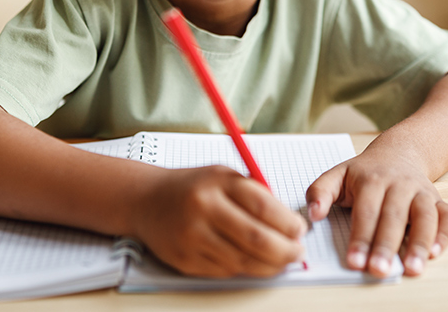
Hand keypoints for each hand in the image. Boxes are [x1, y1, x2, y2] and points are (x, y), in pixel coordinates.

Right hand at [134, 165, 306, 277]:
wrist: (147, 201)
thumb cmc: (194, 187)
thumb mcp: (224, 177)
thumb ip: (255, 194)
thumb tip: (289, 223)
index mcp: (217, 183)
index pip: (263, 206)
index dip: (287, 223)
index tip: (300, 230)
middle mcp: (203, 209)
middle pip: (255, 238)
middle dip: (284, 250)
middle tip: (297, 252)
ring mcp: (192, 237)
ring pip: (242, 261)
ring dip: (269, 265)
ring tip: (282, 260)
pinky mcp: (184, 260)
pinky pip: (224, 271)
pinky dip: (245, 270)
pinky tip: (254, 263)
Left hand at [304, 149, 447, 277]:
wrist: (399, 152)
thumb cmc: (365, 171)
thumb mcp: (338, 173)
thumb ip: (320, 191)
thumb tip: (313, 214)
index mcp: (371, 180)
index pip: (366, 212)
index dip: (360, 237)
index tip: (354, 261)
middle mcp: (399, 185)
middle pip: (394, 216)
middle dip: (386, 245)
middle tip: (379, 269)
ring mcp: (421, 192)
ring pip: (425, 216)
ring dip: (419, 243)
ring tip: (412, 268)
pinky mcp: (438, 200)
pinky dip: (445, 234)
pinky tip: (435, 252)